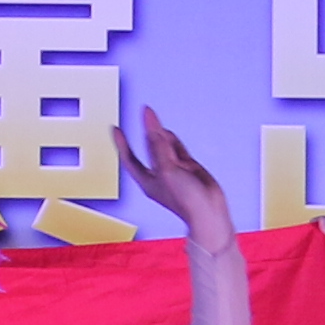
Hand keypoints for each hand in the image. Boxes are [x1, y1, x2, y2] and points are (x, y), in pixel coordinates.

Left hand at [129, 105, 234, 240]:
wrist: (209, 211)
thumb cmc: (185, 199)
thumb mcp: (166, 169)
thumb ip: (158, 145)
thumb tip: (152, 124)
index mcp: (147, 181)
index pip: (129, 159)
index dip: (122, 144)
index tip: (115, 128)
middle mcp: (159, 175)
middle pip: (149, 149)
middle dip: (148, 132)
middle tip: (145, 113)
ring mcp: (174, 171)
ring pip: (164, 147)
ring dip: (161, 135)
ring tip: (156, 121)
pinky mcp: (188, 168)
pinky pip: (178, 150)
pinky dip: (173, 141)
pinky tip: (169, 133)